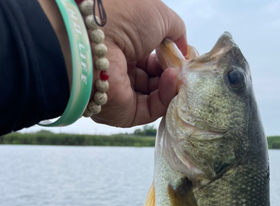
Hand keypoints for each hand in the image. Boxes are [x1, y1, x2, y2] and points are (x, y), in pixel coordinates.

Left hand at [91, 0, 186, 127]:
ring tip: (178, 71)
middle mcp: (118, 70)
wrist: (94, 40)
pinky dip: (165, 95)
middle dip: (170, 72)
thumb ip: (176, 31)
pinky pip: (152, 108)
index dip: (167, 56)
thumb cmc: (124, 18)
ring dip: (170, 83)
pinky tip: (170, 78)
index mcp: (121, 45)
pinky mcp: (125, 113)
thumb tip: (183, 51)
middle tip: (181, 65)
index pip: (149, 57)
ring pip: (155, 95)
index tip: (181, 54)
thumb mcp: (158, 15)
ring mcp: (121, 94)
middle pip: (152, 78)